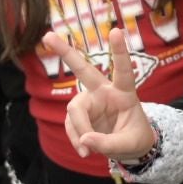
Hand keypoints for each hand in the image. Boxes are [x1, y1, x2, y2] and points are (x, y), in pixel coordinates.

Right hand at [48, 28, 156, 161]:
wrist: (130, 148)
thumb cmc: (135, 138)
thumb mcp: (129, 144)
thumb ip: (108, 143)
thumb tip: (83, 141)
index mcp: (124, 93)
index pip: (123, 70)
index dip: (119, 52)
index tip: (116, 31)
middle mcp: (104, 92)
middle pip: (84, 70)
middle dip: (66, 53)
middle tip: (48, 35)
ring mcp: (90, 102)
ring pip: (74, 109)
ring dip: (78, 130)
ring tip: (87, 152)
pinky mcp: (80, 115)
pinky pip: (71, 125)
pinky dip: (76, 139)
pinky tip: (84, 151)